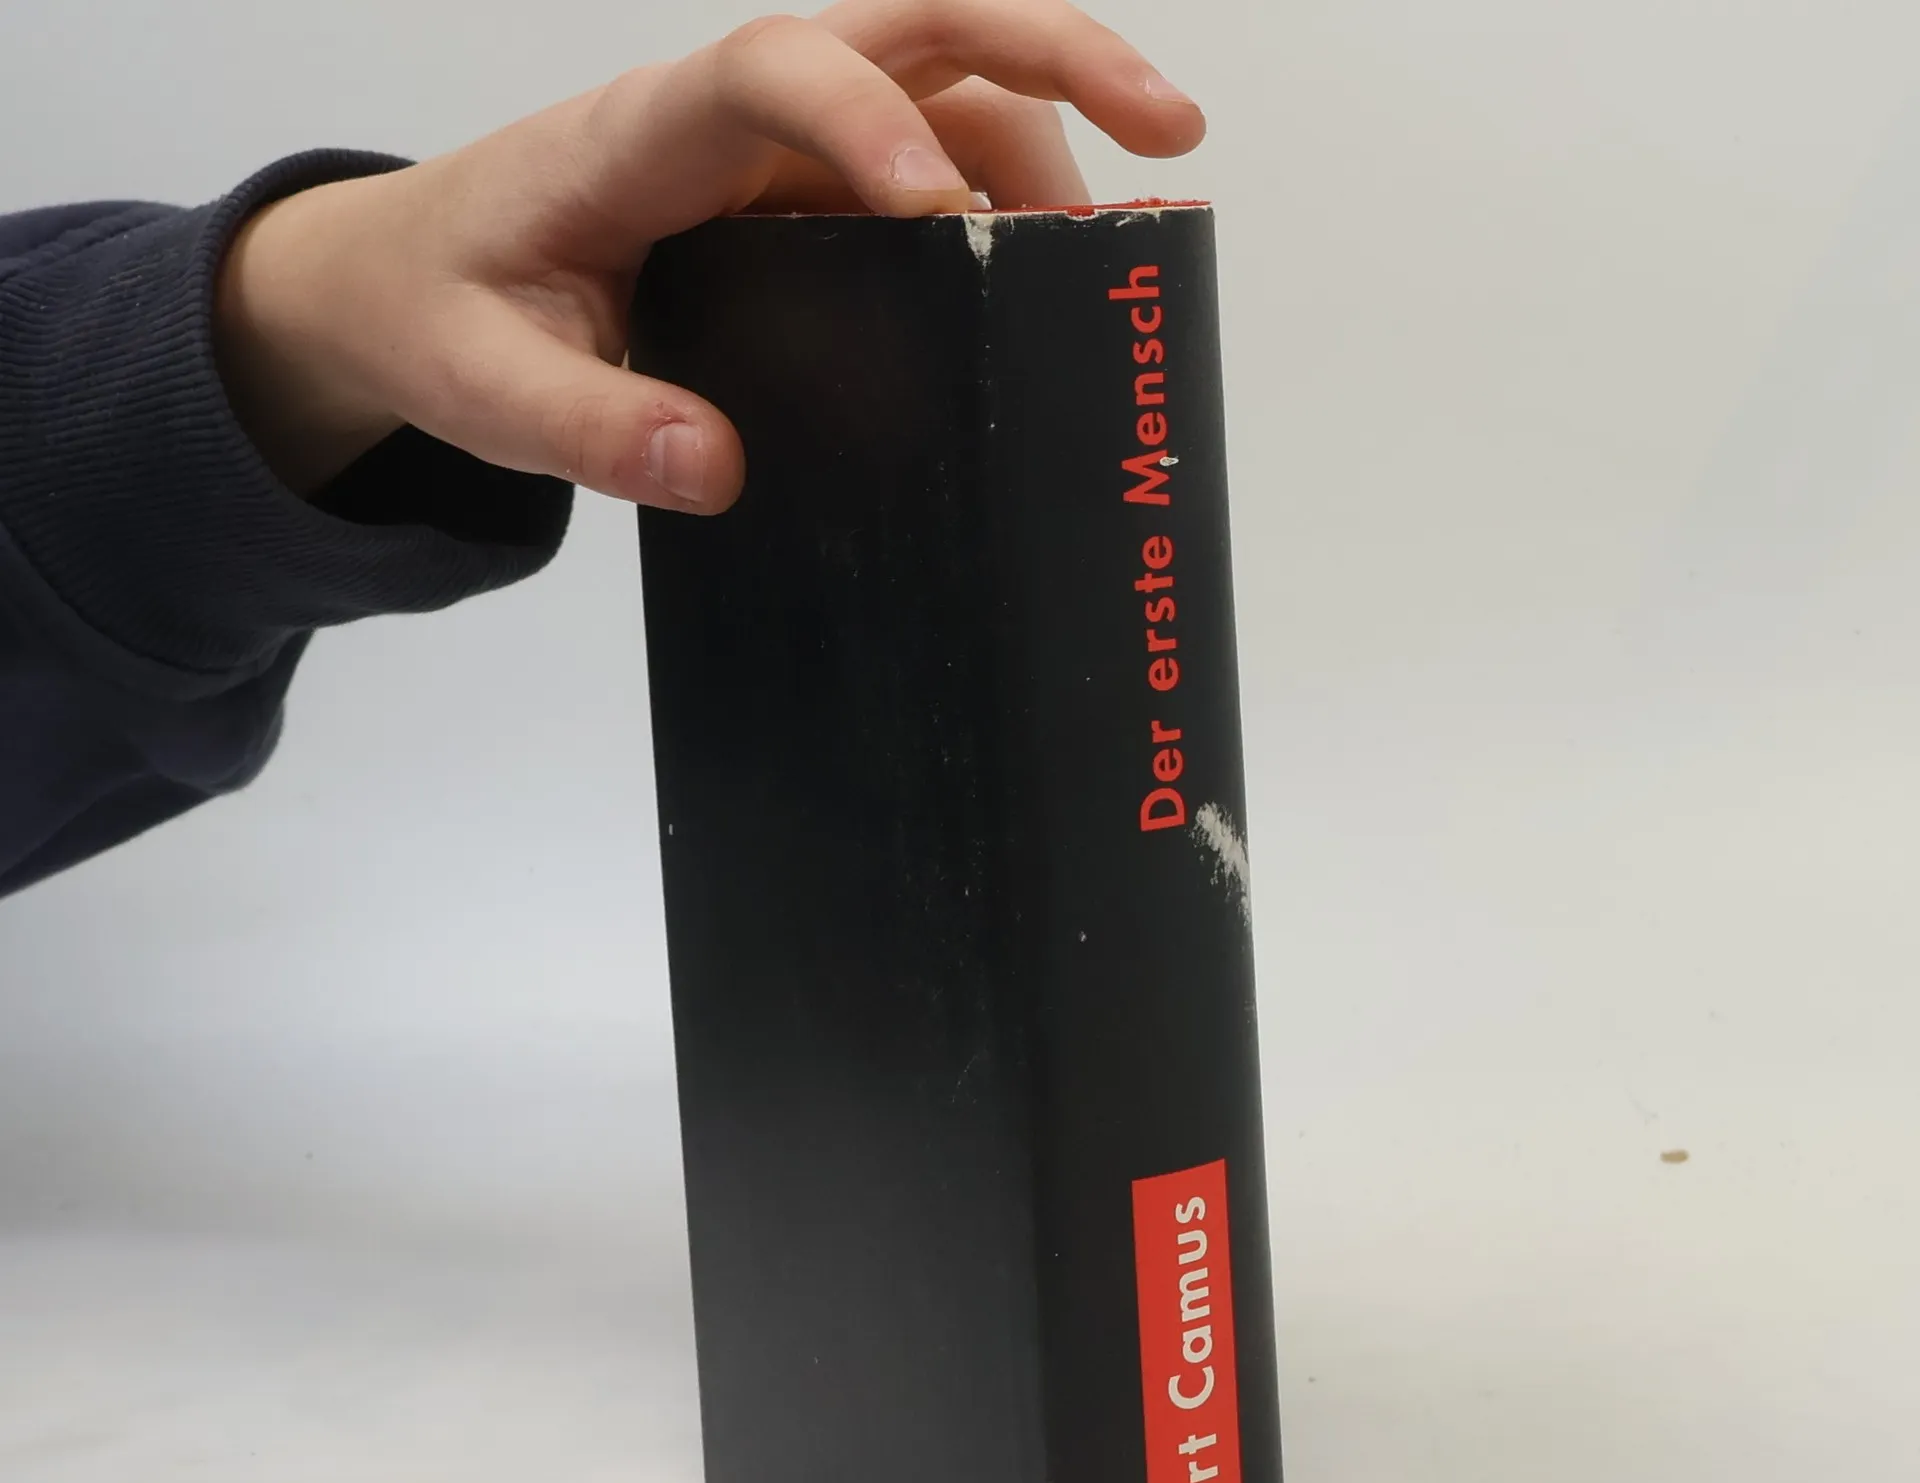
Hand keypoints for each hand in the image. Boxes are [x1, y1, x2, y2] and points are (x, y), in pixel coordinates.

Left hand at [213, 0, 1203, 508]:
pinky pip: (925, 172)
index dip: (867, 120)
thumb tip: (718, 468)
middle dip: (1053, 57)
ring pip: (945, 93)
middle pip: (916, 26)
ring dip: (1051, 141)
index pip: (773, 69)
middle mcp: (732, 114)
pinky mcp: (799, 202)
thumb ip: (584, 427)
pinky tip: (1052, 274)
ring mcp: (777, 154)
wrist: (410, 279)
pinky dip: (1005, 206)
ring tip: (1121, 248)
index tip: (939, 216)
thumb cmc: (440, 307)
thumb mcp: (482, 381)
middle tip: (1171, 132)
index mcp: (646, 131)